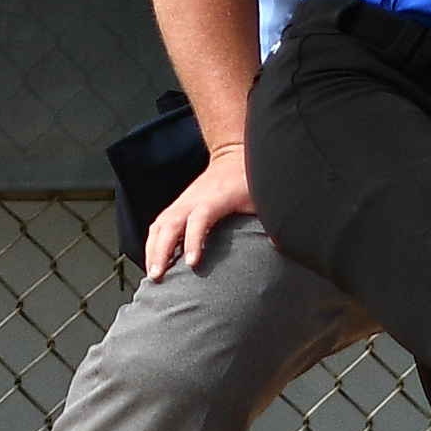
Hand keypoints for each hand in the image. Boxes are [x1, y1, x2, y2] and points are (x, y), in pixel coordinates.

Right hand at [144, 144, 257, 280]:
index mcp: (214, 198)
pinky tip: (153, 260)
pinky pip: (160, 225)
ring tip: (152, 275)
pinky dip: (153, 243)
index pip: (199, 220)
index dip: (193, 241)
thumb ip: (269, 220)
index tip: (191, 264)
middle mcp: (193, 199)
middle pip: (170, 225)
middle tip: (158, 276)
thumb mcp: (261, 197)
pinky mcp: (178, 205)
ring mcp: (183, 201)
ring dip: (153, 250)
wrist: (233, 153)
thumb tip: (278, 244)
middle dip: (161, 251)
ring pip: (160, 226)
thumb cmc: (249, 179)